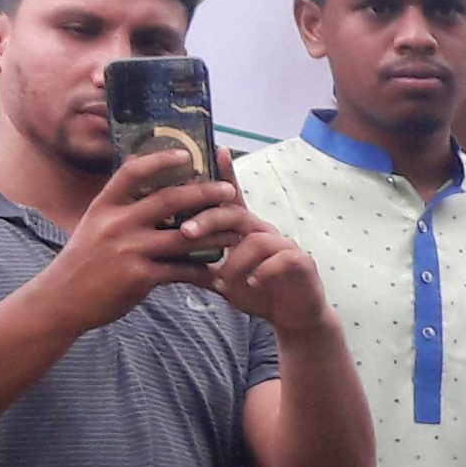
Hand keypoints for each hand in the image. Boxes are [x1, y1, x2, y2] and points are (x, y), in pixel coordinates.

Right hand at [41, 150, 242, 330]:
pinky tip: (216, 272)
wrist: (62, 300)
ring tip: (235, 232)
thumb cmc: (83, 262)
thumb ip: (120, 211)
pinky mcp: (140, 277)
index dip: (159, 160)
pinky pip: (181, 270)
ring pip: (184, 237)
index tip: (186, 154)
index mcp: (104, 207)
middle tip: (229, 191)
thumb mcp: (94, 227)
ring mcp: (129, 249)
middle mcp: (116, 223)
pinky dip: (202, 272)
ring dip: (215, 234)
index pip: (132, 172)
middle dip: (204, 193)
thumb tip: (150, 191)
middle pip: (168, 200)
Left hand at [197, 155, 331, 334]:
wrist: (295, 317)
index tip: (216, 149)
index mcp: (246, 231)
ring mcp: (285, 245)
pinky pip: (281, 259)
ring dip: (235, 260)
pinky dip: (262, 271)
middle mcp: (265, 231)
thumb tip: (164, 258)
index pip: (234, 198)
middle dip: (208, 220)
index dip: (227, 173)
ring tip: (225, 281)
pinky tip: (253, 283)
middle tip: (185, 232)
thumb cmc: (259, 292)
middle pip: (236, 213)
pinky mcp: (302, 262)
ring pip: (256, 239)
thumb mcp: (223, 279)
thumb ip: (200, 266)